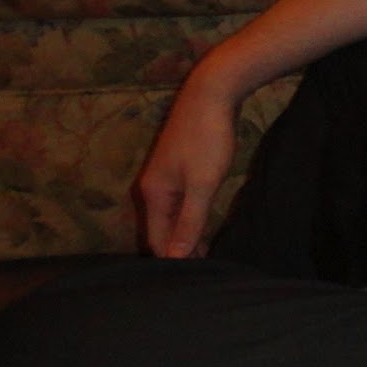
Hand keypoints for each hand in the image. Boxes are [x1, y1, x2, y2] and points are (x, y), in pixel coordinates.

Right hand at [137, 70, 237, 257]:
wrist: (213, 90)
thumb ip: (190, 221)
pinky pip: (182, 200)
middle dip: (180, 247)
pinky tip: (208, 221)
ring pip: (174, 214)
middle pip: (163, 228)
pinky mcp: (181, 166)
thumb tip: (174, 257)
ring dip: (188, 231)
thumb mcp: (203, 184)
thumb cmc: (207, 137)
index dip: (175, 259)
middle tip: (206, 267)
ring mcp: (167, 175)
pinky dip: (192, 214)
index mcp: (153, 193)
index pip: (157, 240)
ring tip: (210, 249)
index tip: (198, 275)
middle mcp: (154, 186)